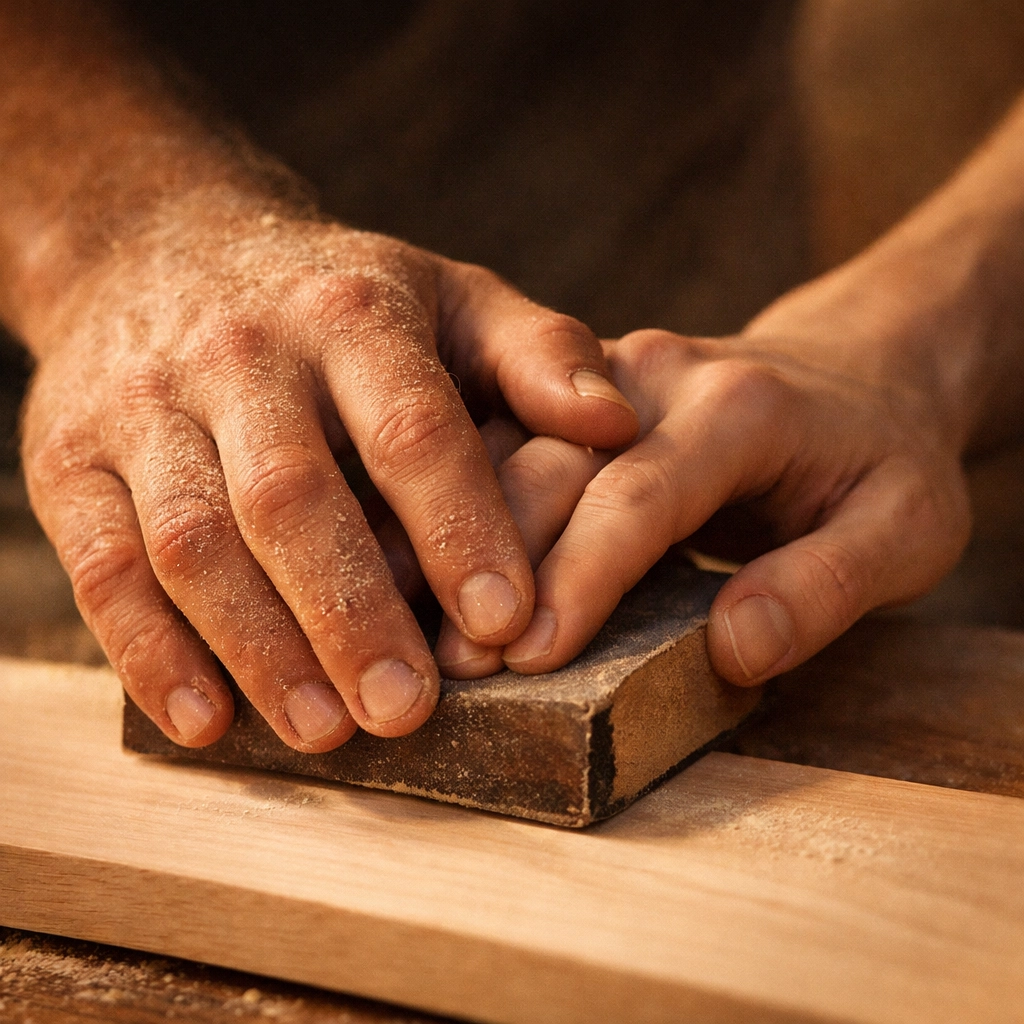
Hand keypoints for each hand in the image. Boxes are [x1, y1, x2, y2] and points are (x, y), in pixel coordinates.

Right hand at [20, 201, 636, 750]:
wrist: (161, 247)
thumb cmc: (336, 298)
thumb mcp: (450, 295)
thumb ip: (539, 354)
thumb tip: (618, 424)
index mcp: (349, 312)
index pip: (409, 425)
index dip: (456, 526)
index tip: (504, 623)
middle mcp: (240, 354)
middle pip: (292, 497)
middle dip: (352, 613)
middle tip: (409, 710)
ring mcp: (144, 407)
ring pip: (193, 541)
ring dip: (259, 648)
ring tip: (327, 732)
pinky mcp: (68, 458)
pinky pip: (100, 564)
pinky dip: (148, 652)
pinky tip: (206, 721)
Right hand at [437, 325, 970, 684]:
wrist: (858, 373)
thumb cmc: (883, 459)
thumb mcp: (909, 526)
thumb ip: (827, 586)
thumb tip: (735, 648)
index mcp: (739, 406)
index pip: (644, 493)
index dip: (584, 575)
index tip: (531, 656)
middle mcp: (653, 377)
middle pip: (550, 465)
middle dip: (491, 562)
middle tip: (451, 662)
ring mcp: (604, 382)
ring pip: (504, 451)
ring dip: (454, 539)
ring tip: (413, 624)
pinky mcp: (573, 403)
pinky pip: (500, 449)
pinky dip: (455, 512)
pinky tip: (416, 568)